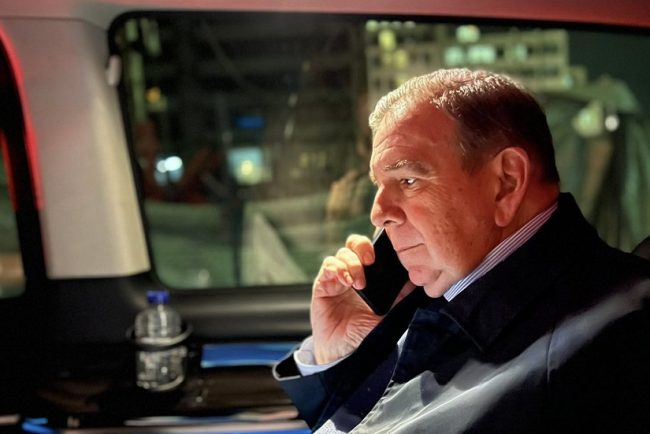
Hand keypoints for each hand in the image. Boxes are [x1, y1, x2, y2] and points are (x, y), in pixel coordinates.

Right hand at [310, 234, 413, 363]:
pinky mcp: (323, 285)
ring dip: (352, 264)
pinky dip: (337, 268)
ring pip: (342, 253)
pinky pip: (328, 266)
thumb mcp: (390, 313)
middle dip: (363, 247)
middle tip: (370, 260)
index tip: (386, 253)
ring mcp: (337, 279)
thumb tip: (418, 278)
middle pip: (355, 243)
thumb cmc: (367, 333)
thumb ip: (401, 295)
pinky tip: (345, 281)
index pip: (372, 249)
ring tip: (358, 284)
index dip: (378, 244)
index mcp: (370, 276)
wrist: (345, 353)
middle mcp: (353, 273)